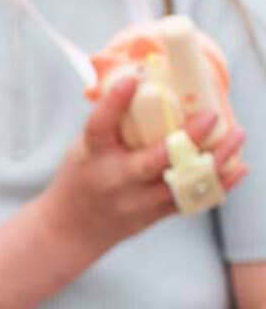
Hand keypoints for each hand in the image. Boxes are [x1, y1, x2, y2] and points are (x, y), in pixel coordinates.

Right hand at [39, 73, 246, 263]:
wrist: (71, 230)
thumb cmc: (80, 179)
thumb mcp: (84, 148)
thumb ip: (113, 124)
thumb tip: (146, 84)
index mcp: (92, 155)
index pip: (99, 126)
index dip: (114, 102)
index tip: (133, 78)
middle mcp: (115, 178)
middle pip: (153, 160)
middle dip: (186, 138)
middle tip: (211, 115)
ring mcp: (136, 201)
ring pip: (181, 181)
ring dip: (214, 159)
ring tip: (236, 134)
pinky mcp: (153, 215)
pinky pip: (190, 199)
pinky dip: (218, 183)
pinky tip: (238, 167)